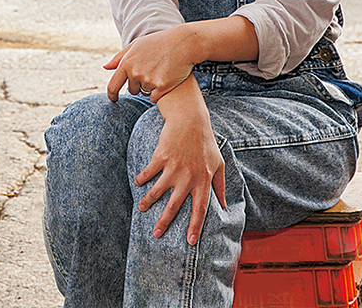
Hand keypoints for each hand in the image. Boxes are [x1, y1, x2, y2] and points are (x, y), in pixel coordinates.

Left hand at [105, 16, 258, 101]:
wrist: (183, 43)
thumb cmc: (158, 42)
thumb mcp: (136, 45)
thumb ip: (119, 57)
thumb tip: (105, 67)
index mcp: (127, 63)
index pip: (113, 86)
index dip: (111, 95)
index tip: (113, 99)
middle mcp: (136, 73)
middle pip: (132, 90)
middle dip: (138, 84)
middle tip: (151, 71)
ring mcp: (149, 81)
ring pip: (144, 92)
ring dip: (150, 87)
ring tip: (160, 71)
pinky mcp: (162, 87)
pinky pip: (154, 97)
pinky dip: (158, 93)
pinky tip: (166, 80)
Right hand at [135, 77, 225, 244]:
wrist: (191, 119)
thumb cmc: (205, 142)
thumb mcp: (219, 163)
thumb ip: (220, 185)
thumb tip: (224, 205)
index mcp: (203, 181)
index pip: (200, 209)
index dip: (195, 226)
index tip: (189, 241)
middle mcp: (188, 177)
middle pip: (175, 205)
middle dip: (165, 221)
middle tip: (156, 234)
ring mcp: (173, 167)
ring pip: (158, 190)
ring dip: (149, 201)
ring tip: (141, 208)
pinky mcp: (161, 156)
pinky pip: (149, 171)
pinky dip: (142, 178)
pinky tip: (137, 184)